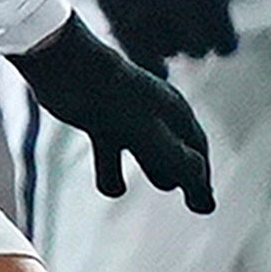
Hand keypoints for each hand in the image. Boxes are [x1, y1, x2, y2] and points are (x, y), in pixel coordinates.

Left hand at [9, 18, 214, 211]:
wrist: (65, 66)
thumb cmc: (111, 97)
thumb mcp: (149, 134)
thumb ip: (176, 164)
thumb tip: (204, 195)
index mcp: (172, 110)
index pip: (197, 149)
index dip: (201, 177)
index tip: (205, 205)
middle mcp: (153, 111)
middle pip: (175, 150)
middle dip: (181, 174)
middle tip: (193, 200)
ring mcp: (125, 117)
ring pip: (147, 152)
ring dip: (153, 169)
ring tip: (163, 185)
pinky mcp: (98, 122)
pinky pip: (112, 154)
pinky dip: (113, 172)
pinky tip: (113, 186)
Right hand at [37, 0, 248, 66]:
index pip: (218, 24)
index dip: (226, 41)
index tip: (226, 48)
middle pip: (196, 44)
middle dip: (202, 45)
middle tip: (202, 45)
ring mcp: (138, 3)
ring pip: (168, 49)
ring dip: (176, 49)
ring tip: (177, 43)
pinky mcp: (112, 10)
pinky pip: (137, 51)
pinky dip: (151, 61)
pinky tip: (159, 65)